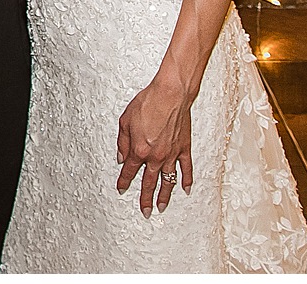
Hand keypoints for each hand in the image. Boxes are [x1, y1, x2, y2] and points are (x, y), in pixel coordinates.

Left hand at [116, 77, 194, 216]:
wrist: (170, 95)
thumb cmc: (148, 103)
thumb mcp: (125, 121)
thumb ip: (122, 143)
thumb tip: (120, 158)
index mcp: (139, 150)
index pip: (129, 171)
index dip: (124, 181)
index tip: (121, 189)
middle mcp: (155, 157)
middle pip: (148, 183)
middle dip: (144, 199)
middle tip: (144, 212)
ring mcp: (171, 154)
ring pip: (167, 181)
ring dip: (164, 196)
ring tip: (161, 207)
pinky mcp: (184, 149)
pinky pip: (186, 169)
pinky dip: (186, 180)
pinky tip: (185, 189)